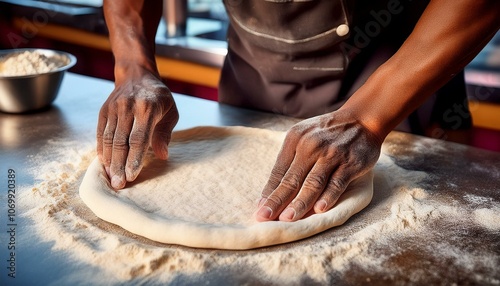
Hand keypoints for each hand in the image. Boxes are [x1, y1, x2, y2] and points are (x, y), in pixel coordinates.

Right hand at [97, 69, 178, 188]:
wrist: (137, 76)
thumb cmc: (158, 98)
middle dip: (119, 165)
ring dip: (109, 161)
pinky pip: (101, 133)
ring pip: (109, 139)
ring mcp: (114, 108)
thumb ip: (165, 133)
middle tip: (119, 184)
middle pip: (121, 141)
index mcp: (148, 108)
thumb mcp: (170, 111)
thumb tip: (162, 155)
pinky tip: (104, 164)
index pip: (139, 138)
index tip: (132, 176)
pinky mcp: (104, 110)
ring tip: (111, 178)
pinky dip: (102, 149)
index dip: (134, 158)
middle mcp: (128, 107)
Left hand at [255, 111, 381, 221]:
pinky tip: (319, 210)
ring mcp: (332, 154)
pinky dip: (328, 196)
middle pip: (292, 179)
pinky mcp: (351, 163)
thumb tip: (272, 191)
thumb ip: (290, 159)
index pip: (279, 171)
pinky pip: (337, 183)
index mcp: (295, 138)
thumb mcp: (304, 136)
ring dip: (300, 202)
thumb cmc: (326, 134)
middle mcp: (311, 145)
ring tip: (288, 218)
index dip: (269, 192)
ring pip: (313, 183)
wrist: (361, 120)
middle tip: (265, 217)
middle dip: (277, 200)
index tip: (261, 210)